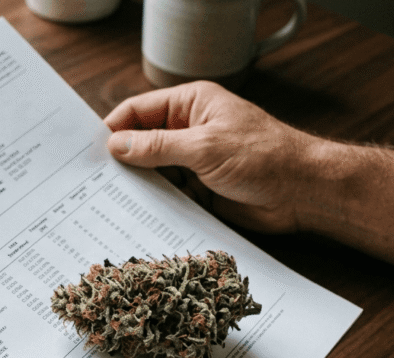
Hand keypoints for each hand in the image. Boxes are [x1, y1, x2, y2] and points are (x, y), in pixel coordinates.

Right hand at [104, 80, 321, 232]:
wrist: (303, 193)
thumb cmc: (264, 156)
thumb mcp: (204, 147)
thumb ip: (158, 147)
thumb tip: (117, 145)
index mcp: (191, 105)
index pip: (139, 110)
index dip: (114, 128)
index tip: (90, 151)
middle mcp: (189, 130)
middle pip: (142, 142)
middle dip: (122, 160)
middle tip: (92, 180)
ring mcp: (193, 162)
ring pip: (153, 173)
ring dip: (138, 186)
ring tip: (109, 201)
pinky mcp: (199, 191)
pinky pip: (168, 196)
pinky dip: (155, 205)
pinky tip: (136, 216)